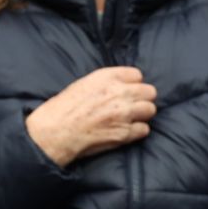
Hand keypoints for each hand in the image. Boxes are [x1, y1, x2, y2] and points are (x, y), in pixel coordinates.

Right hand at [25, 67, 156, 167]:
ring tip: (132, 118)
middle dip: (143, 98)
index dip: (134, 84)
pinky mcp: (125, 133)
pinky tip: (127, 130)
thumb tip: (121, 86)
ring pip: (150, 110)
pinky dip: (138, 131)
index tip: (129, 90)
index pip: (137, 75)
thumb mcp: (84, 83)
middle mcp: (119, 93)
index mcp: (107, 77)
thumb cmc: (65, 107)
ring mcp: (124, 114)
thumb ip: (106, 83)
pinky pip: (144, 129)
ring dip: (143, 114)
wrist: (56, 130)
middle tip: (134, 105)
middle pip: (149, 92)